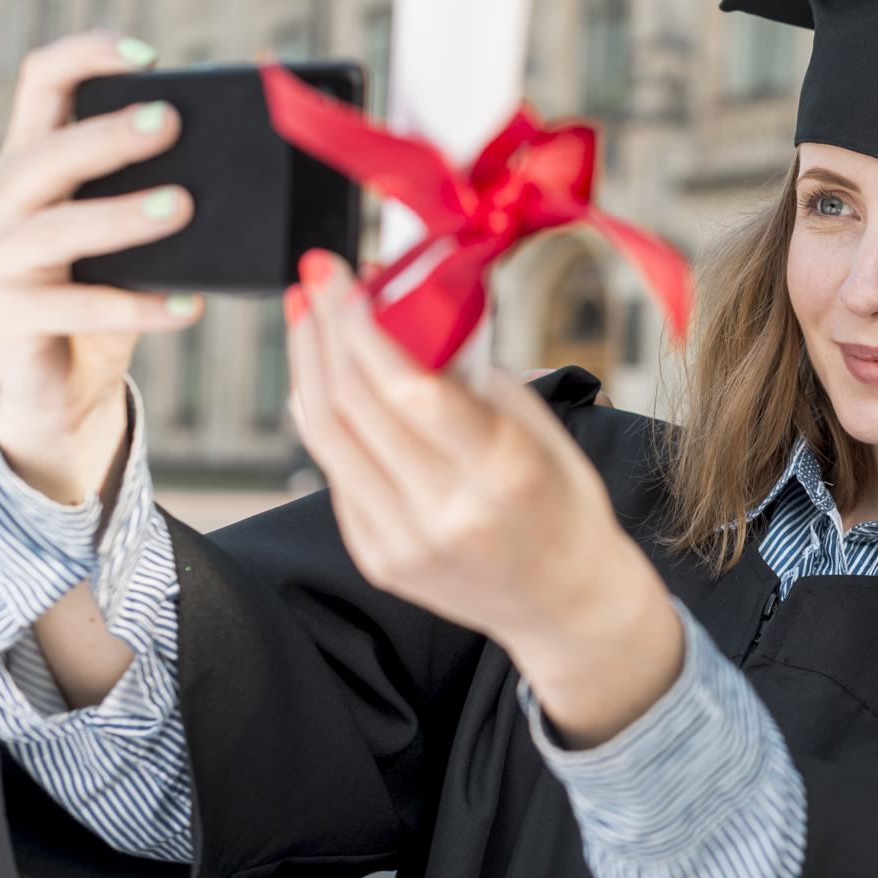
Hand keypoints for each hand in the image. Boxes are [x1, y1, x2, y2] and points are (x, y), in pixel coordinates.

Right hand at [0, 32, 203, 503]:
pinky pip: (77, 310)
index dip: (86, 57)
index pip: (40, 84)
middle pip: (45, 155)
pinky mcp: (13, 323)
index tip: (148, 55)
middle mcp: (0, 203)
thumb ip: (168, 186)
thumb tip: (258, 153)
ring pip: (55, 230)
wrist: (68, 384)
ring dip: (120, 216)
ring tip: (182, 207)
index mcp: (29, 161)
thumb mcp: (138, 233)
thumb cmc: (110, 288)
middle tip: (170, 123)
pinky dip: (136, 306)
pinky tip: (187, 305)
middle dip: (108, 136)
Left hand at [287, 250, 680, 744]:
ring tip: (308, 318)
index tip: (339, 272)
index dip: (361, 323)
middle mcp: (446, 512)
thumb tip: (409, 309)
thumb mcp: (542, 430)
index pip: (407, 387)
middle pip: (353, 405)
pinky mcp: (379, 560)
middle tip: (315, 277)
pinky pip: (336, 476)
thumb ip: (473, 377)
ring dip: (309, 368)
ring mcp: (404, 542)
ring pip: (328, 438)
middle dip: (325, 330)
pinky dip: (325, 420)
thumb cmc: (566, 504)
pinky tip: (325, 381)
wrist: (570, 604)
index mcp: (501, 471)